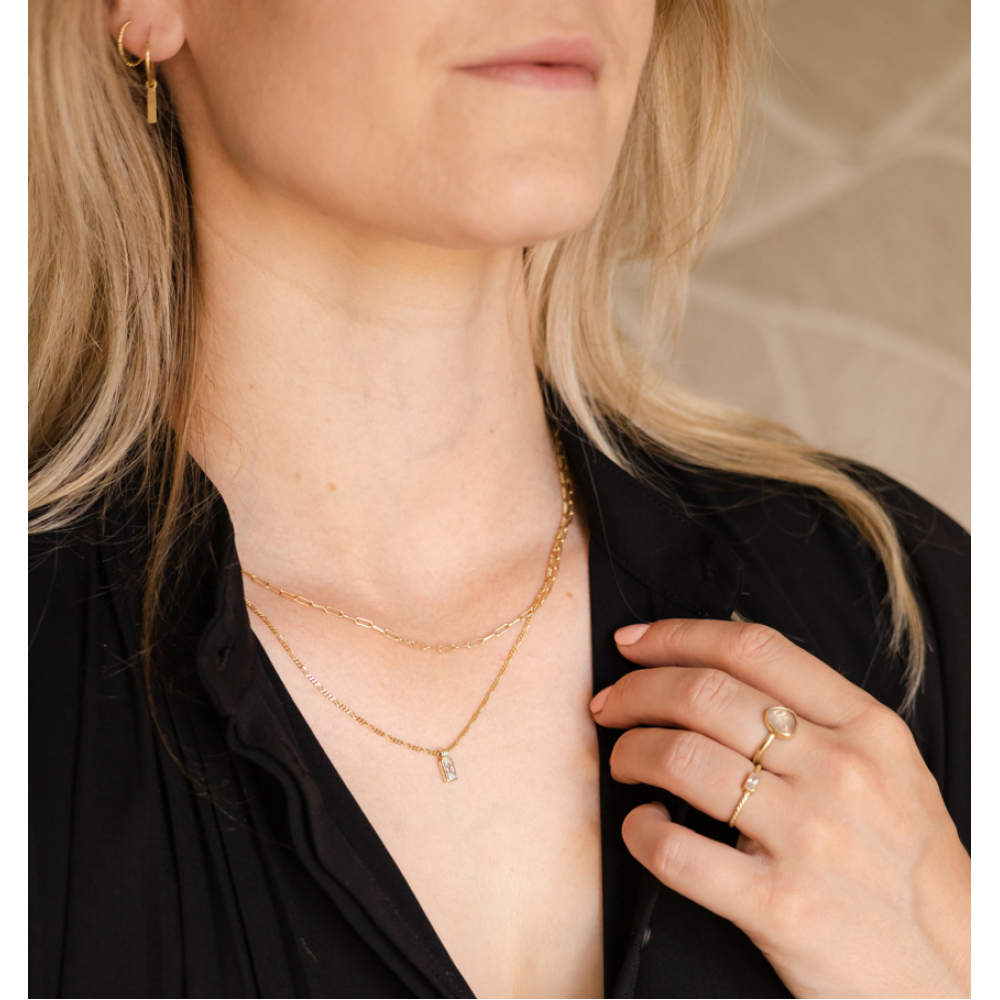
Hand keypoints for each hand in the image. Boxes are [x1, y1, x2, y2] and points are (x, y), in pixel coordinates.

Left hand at [590, 619, 970, 998]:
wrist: (959, 982)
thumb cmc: (912, 872)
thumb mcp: (894, 772)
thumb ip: (823, 718)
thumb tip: (722, 669)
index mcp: (869, 729)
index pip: (754, 648)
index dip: (677, 634)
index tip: (634, 642)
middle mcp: (841, 773)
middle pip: (704, 694)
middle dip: (636, 690)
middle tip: (609, 705)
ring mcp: (811, 840)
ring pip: (681, 758)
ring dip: (630, 752)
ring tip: (624, 761)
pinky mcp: (780, 909)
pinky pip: (677, 850)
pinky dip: (640, 829)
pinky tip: (645, 824)